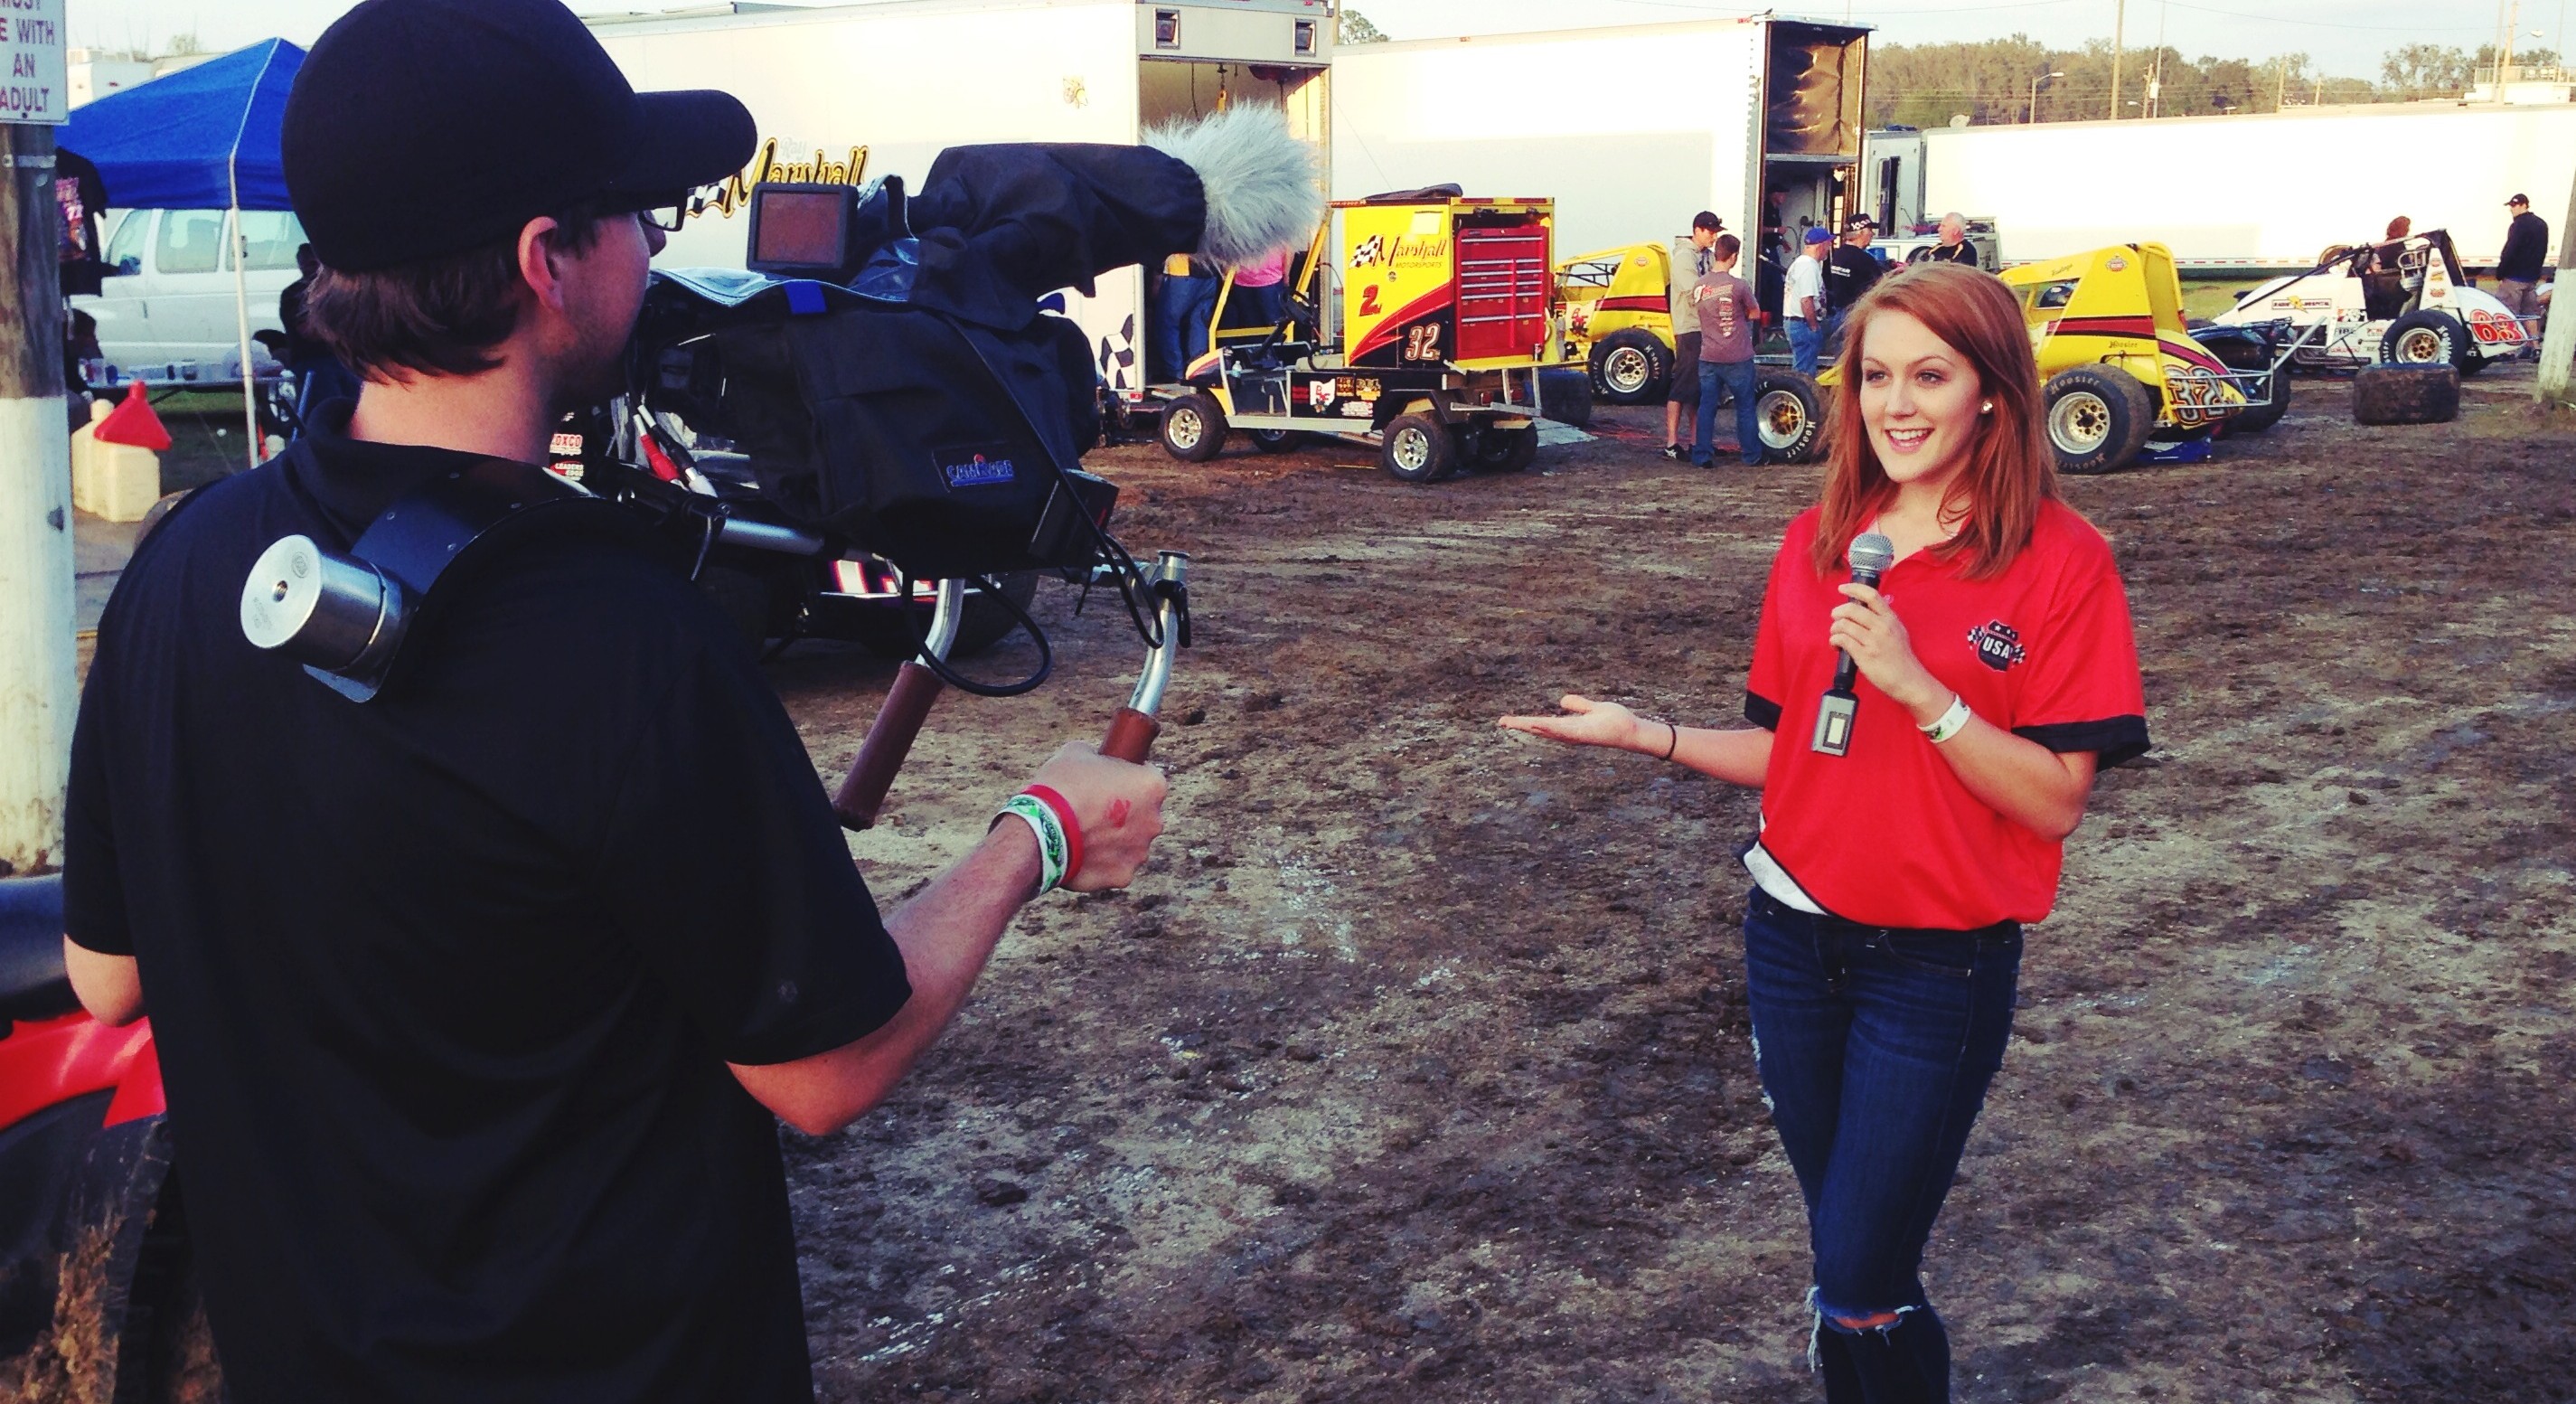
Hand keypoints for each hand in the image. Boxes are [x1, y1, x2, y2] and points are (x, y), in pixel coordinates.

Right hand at [1027, 742, 1166, 891]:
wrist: (1042, 830)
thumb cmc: (1062, 785)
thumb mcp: (1079, 752)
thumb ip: (1098, 756)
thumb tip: (1096, 759)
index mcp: (1152, 786)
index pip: (1148, 776)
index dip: (1128, 777)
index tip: (1110, 780)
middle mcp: (1155, 821)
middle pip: (1143, 813)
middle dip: (1125, 811)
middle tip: (1095, 808)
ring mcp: (1140, 852)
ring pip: (1130, 842)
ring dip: (1114, 839)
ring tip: (1083, 834)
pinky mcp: (1123, 876)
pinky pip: (1115, 866)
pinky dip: (1101, 862)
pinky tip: (1080, 854)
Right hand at [1498, 694, 1651, 751]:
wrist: (1631, 731)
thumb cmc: (1615, 721)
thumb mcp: (1593, 708)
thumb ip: (1578, 705)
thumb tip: (1562, 701)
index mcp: (1568, 726)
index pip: (1542, 723)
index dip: (1525, 721)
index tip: (1508, 719)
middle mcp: (1568, 733)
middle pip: (1539, 728)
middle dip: (1520, 725)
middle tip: (1501, 722)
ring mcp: (1574, 735)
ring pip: (1547, 730)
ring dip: (1529, 726)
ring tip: (1511, 722)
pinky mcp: (1583, 734)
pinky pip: (1563, 730)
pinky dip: (1549, 728)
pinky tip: (1537, 723)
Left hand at [1828, 584, 1946, 719]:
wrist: (1909, 680)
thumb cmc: (1901, 657)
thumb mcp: (1898, 631)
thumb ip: (1884, 619)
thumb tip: (1867, 607)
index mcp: (1890, 619)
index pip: (1871, 595)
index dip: (1853, 588)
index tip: (1842, 588)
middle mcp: (1882, 627)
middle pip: (1852, 609)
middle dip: (1837, 612)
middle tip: (1835, 618)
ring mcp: (1873, 641)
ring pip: (1843, 625)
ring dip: (1834, 629)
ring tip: (1836, 635)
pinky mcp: (1864, 655)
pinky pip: (1842, 640)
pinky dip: (1834, 640)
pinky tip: (1836, 645)